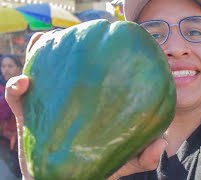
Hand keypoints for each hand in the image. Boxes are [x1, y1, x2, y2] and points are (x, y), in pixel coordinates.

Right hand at [6, 32, 166, 179]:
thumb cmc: (99, 167)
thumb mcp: (126, 162)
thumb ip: (145, 156)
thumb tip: (161, 143)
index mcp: (95, 103)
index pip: (99, 74)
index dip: (102, 55)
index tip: (112, 42)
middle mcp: (74, 98)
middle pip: (70, 65)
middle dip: (69, 45)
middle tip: (75, 35)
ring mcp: (51, 104)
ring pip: (41, 70)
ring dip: (39, 52)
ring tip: (43, 42)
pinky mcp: (28, 117)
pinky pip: (17, 98)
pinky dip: (15, 88)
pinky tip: (23, 84)